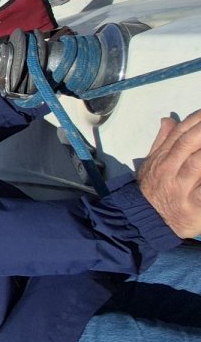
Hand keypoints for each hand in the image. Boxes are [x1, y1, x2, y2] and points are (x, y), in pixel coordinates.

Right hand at [137, 109, 200, 238]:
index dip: (196, 120)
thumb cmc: (153, 190)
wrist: (146, 222)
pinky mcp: (194, 207)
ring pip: (197, 164)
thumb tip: (169, 119)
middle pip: (188, 144)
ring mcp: (181, 189)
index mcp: (162, 159)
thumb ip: (163, 142)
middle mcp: (169, 170)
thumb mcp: (152, 165)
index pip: (179, 134)